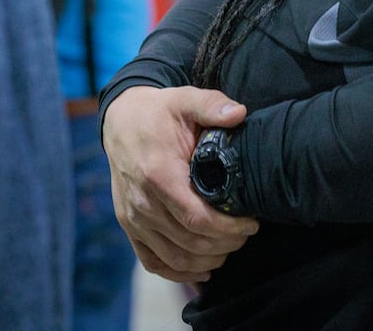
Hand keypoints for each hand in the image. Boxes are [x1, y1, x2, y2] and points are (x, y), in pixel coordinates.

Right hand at [102, 86, 259, 281]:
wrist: (121, 121)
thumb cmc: (159, 112)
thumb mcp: (185, 100)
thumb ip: (212, 105)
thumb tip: (239, 114)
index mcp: (158, 174)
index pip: (197, 218)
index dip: (228, 229)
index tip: (252, 224)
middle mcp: (142, 203)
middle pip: (189, 242)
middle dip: (225, 244)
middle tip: (246, 235)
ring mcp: (133, 218)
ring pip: (174, 258)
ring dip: (207, 260)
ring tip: (230, 248)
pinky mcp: (129, 226)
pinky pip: (152, 262)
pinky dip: (179, 272)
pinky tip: (203, 268)